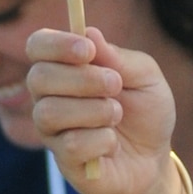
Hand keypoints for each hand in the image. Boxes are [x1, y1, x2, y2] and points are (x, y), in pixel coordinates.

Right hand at [26, 26, 175, 193]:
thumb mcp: (146, 78)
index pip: (38, 46)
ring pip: (49, 112)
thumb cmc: (146, 111)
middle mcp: (49, 97)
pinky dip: (103, 141)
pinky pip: (71, 145)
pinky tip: (112, 144)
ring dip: (94, 110)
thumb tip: (90, 33)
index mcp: (65, 69)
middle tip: (116, 85)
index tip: (88, 49)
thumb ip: (120, 58)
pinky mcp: (64, 161)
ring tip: (117, 114)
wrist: (155, 158)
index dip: (56, 44)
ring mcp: (53, 131)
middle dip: (82, 79)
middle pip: (38, 78)